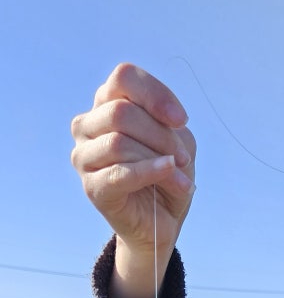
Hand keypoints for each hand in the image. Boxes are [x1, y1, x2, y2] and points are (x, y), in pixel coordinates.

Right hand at [71, 64, 195, 297]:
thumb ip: (168, 123)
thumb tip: (167, 123)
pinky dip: (150, 172)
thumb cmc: (167, 174)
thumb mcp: (176, 140)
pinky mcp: (92, 187)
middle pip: (121, 112)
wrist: (162, 220)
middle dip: (161, 135)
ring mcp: (84, 156)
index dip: (155, 94)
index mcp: (107, 103)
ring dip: (159, 158)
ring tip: (182, 178)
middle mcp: (88, 125)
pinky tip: (170, 175)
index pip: (123, 77)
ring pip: (119, 142)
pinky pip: (120, 173)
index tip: (181, 120)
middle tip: (184, 158)